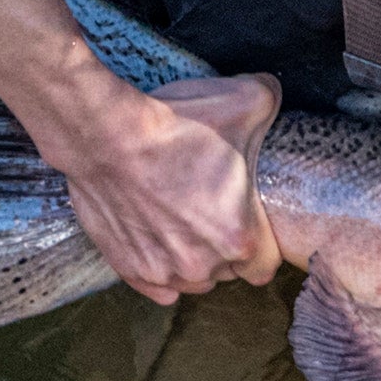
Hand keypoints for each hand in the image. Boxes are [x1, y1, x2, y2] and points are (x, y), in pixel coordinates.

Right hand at [52, 73, 282, 305]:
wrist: (107, 136)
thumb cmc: (177, 125)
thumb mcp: (246, 102)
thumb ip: (271, 101)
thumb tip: (273, 92)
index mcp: (240, 238)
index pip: (266, 265)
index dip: (261, 243)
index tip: (250, 222)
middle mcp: (203, 266)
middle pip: (227, 272)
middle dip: (225, 250)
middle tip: (212, 213)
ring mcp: (163, 271)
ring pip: (193, 281)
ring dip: (193, 261)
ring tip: (185, 226)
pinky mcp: (128, 268)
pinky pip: (157, 288)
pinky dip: (161, 271)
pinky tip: (162, 246)